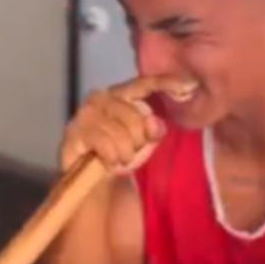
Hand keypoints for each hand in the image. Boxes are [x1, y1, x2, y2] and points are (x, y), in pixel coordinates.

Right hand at [60, 76, 195, 172]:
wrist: (86, 181)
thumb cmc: (117, 155)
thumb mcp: (143, 142)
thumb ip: (152, 129)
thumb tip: (153, 123)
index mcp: (119, 94)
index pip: (144, 84)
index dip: (167, 83)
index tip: (190, 87)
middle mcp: (100, 97)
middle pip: (136, 117)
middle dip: (139, 142)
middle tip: (129, 154)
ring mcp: (85, 114)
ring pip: (122, 135)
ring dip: (124, 155)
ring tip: (117, 160)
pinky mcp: (74, 132)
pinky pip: (106, 145)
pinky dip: (111, 159)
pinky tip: (107, 164)